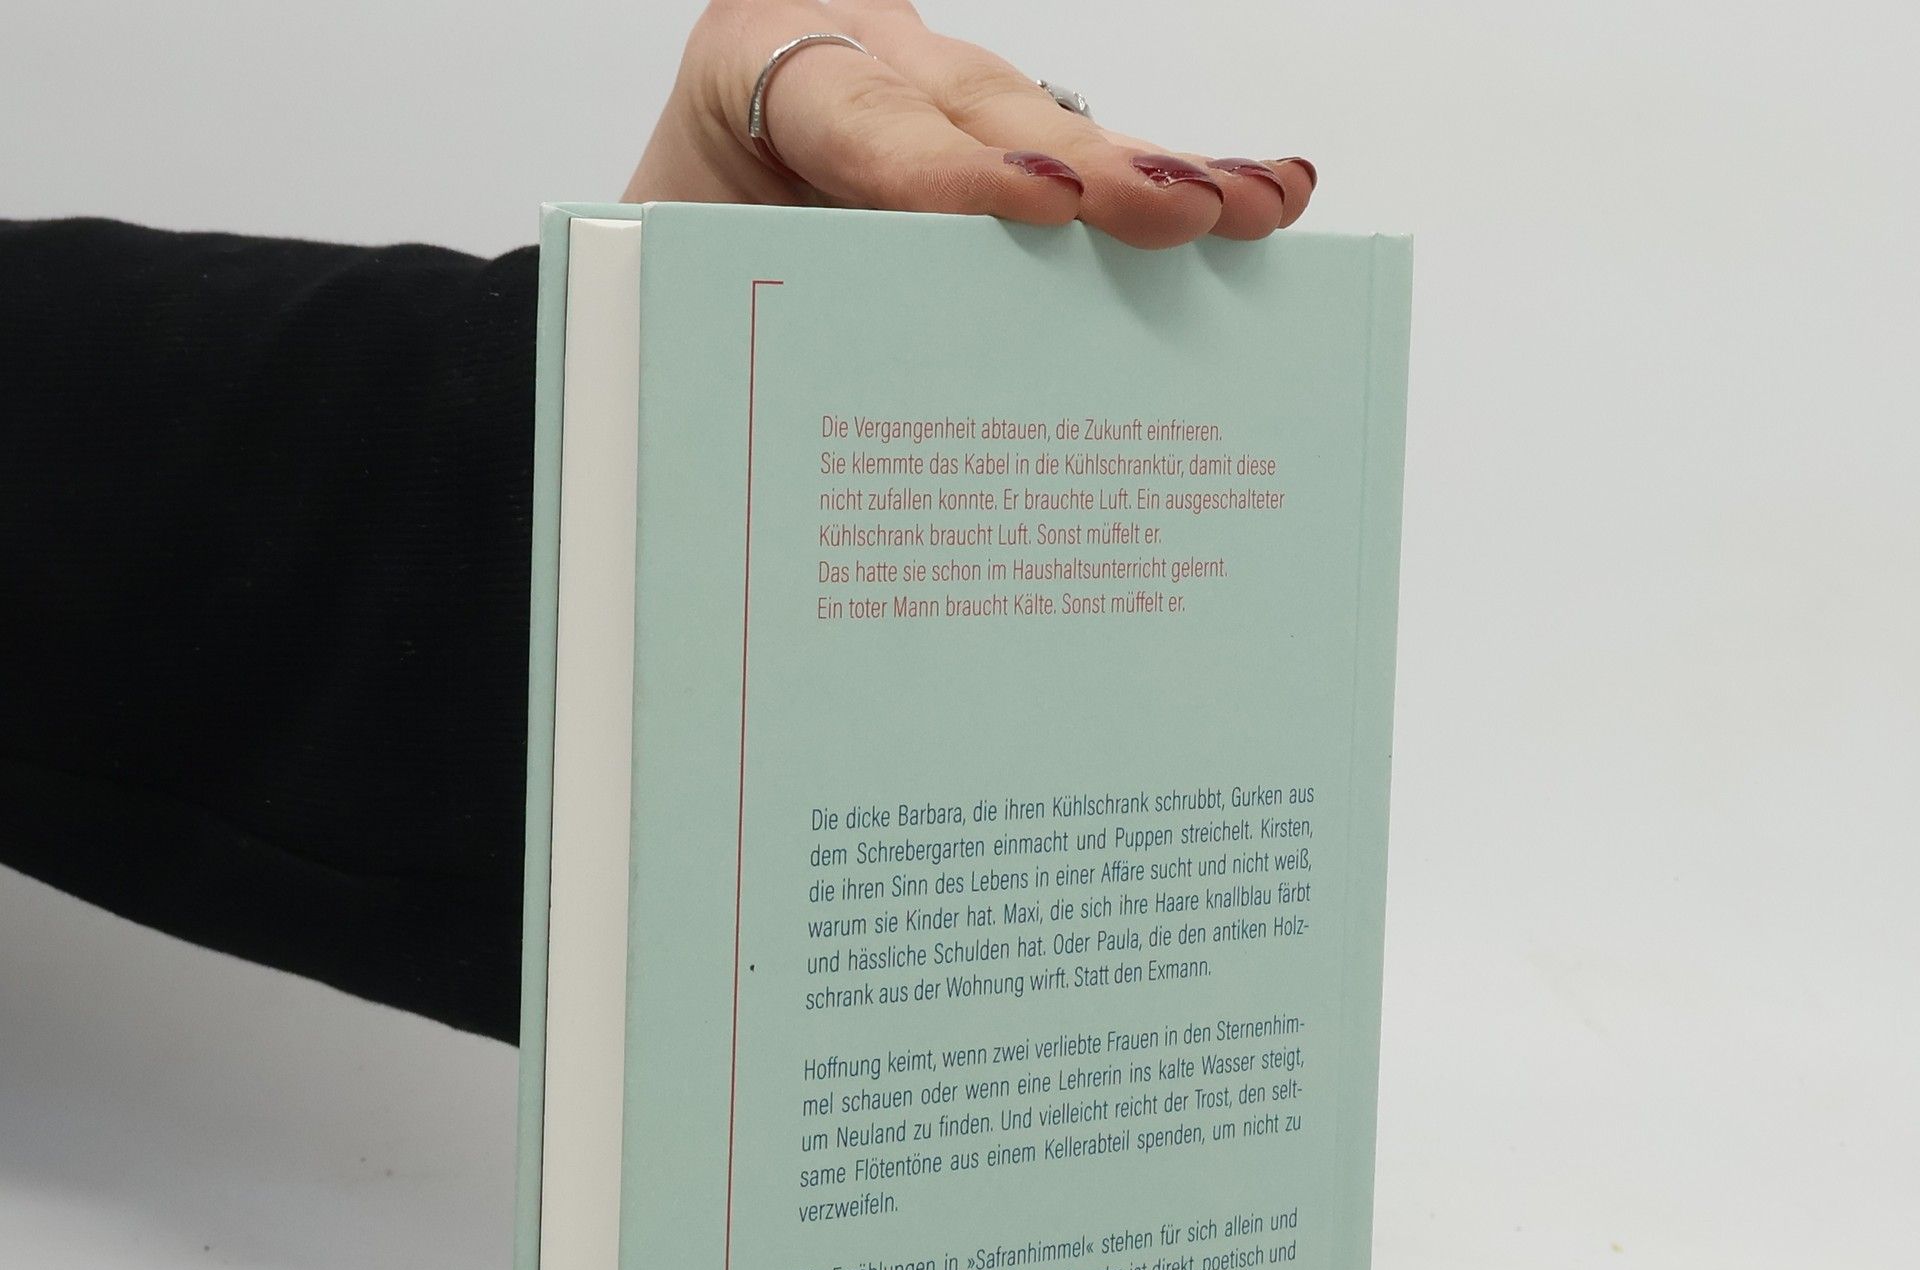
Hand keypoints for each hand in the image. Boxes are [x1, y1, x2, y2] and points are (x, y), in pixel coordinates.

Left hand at [625, 0, 1316, 248]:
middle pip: (988, 114)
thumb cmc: (670, 263)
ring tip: (1257, 208)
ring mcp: (939, 94)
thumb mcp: (676, 276)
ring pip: (1058, 132)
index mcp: (760, 75)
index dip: (946, 170)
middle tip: (1181, 215)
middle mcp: (865, 62)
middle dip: (1092, 171)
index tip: (1033, 206)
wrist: (671, 218)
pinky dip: (1164, 188)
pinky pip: (1080, 162)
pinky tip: (1260, 196)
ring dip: (1163, 179)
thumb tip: (832, 464)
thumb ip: (736, 312)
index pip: (861, 122)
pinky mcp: (991, 138)